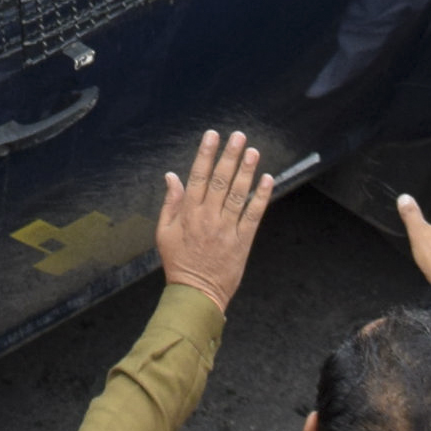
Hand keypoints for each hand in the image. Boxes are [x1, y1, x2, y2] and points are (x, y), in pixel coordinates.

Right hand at [157, 128, 274, 312]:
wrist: (196, 294)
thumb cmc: (178, 262)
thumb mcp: (163, 233)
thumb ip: (170, 203)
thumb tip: (171, 176)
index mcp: (188, 214)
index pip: (197, 177)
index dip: (205, 155)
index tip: (212, 136)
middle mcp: (208, 218)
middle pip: (220, 181)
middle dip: (229, 156)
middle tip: (238, 136)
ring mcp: (227, 229)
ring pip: (238, 195)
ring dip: (246, 171)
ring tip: (253, 151)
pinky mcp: (242, 241)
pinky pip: (253, 215)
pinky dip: (261, 197)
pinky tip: (267, 180)